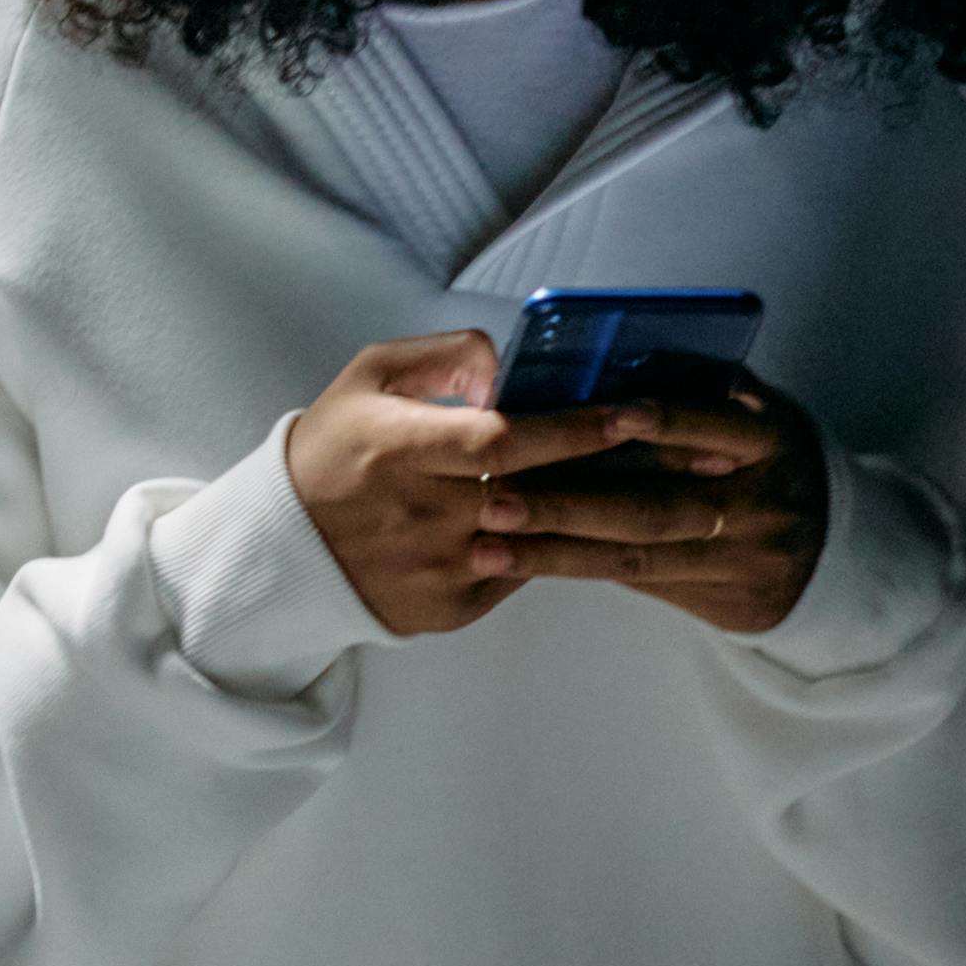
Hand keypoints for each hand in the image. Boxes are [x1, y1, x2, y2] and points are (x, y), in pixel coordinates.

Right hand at [286, 331, 661, 637]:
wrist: (282, 544)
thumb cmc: (334, 449)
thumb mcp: (369, 379)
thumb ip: (443, 356)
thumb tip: (509, 370)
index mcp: (399, 449)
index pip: (501, 440)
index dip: (570, 431)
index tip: (629, 417)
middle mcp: (423, 514)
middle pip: (537, 497)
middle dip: (616, 483)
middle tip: (684, 468)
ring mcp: (439, 568)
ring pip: (541, 542)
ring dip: (598, 522)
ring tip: (662, 507)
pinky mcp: (449, 608)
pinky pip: (520, 576)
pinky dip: (547, 551)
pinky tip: (574, 532)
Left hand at [478, 371, 827, 638]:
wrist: (827, 549)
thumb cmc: (758, 455)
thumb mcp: (749, 414)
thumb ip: (694, 389)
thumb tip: (592, 365)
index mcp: (767, 438)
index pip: (716, 425)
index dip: (667, 421)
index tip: (607, 414)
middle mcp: (757, 501)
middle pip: (657, 504)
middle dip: (572, 504)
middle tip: (495, 496)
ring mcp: (739, 556)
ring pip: (637, 554)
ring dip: (555, 550)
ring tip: (486, 545)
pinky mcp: (720, 597)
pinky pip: (637, 582)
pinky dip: (574, 569)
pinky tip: (516, 565)